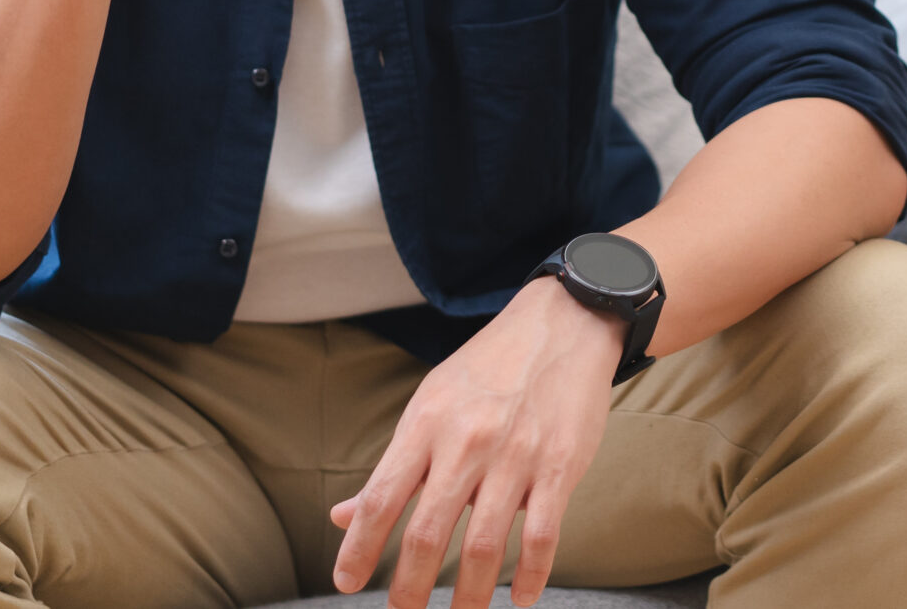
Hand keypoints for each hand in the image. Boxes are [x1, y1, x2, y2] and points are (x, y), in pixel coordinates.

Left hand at [331, 277, 625, 607]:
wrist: (563, 325)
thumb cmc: (489, 369)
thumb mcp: (431, 403)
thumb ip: (393, 466)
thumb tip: (343, 515)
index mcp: (427, 423)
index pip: (382, 497)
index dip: (359, 547)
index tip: (346, 583)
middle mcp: (466, 441)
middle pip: (427, 531)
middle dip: (408, 587)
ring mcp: (515, 455)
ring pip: (483, 545)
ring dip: (468, 595)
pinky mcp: (559, 466)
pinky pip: (542, 536)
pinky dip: (529, 576)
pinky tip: (520, 598)